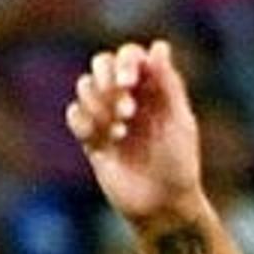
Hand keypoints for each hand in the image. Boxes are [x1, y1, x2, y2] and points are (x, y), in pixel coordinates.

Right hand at [66, 39, 204, 225]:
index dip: (125, 61)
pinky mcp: (92, 139)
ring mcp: (108, 116)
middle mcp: (128, 97)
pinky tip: (105, 141)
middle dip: (108, 80)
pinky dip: (84, 122)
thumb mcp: (179, 122)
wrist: (162, 207)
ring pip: (85, 86)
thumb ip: (168, 84)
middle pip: (101, 63)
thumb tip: (158, 45)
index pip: (130, 55)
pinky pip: (73, 114)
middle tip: (127, 110)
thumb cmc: (179, 165)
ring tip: (121, 131)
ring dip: (99, 104)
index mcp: (152, 89)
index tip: (130, 81)